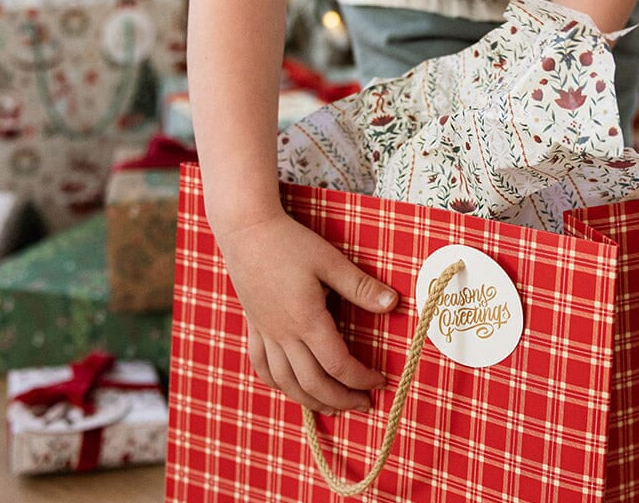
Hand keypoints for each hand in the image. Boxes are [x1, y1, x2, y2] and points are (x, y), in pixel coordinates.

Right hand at [215, 211, 398, 413]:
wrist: (246, 230)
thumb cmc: (290, 242)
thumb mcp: (330, 260)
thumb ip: (360, 286)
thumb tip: (393, 304)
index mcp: (306, 320)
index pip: (338, 364)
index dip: (361, 379)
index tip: (380, 381)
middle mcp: (283, 334)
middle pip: (312, 383)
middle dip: (341, 399)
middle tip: (364, 405)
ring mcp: (265, 332)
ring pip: (286, 382)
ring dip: (311, 400)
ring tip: (332, 407)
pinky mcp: (253, 326)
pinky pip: (262, 367)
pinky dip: (279, 384)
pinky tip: (290, 387)